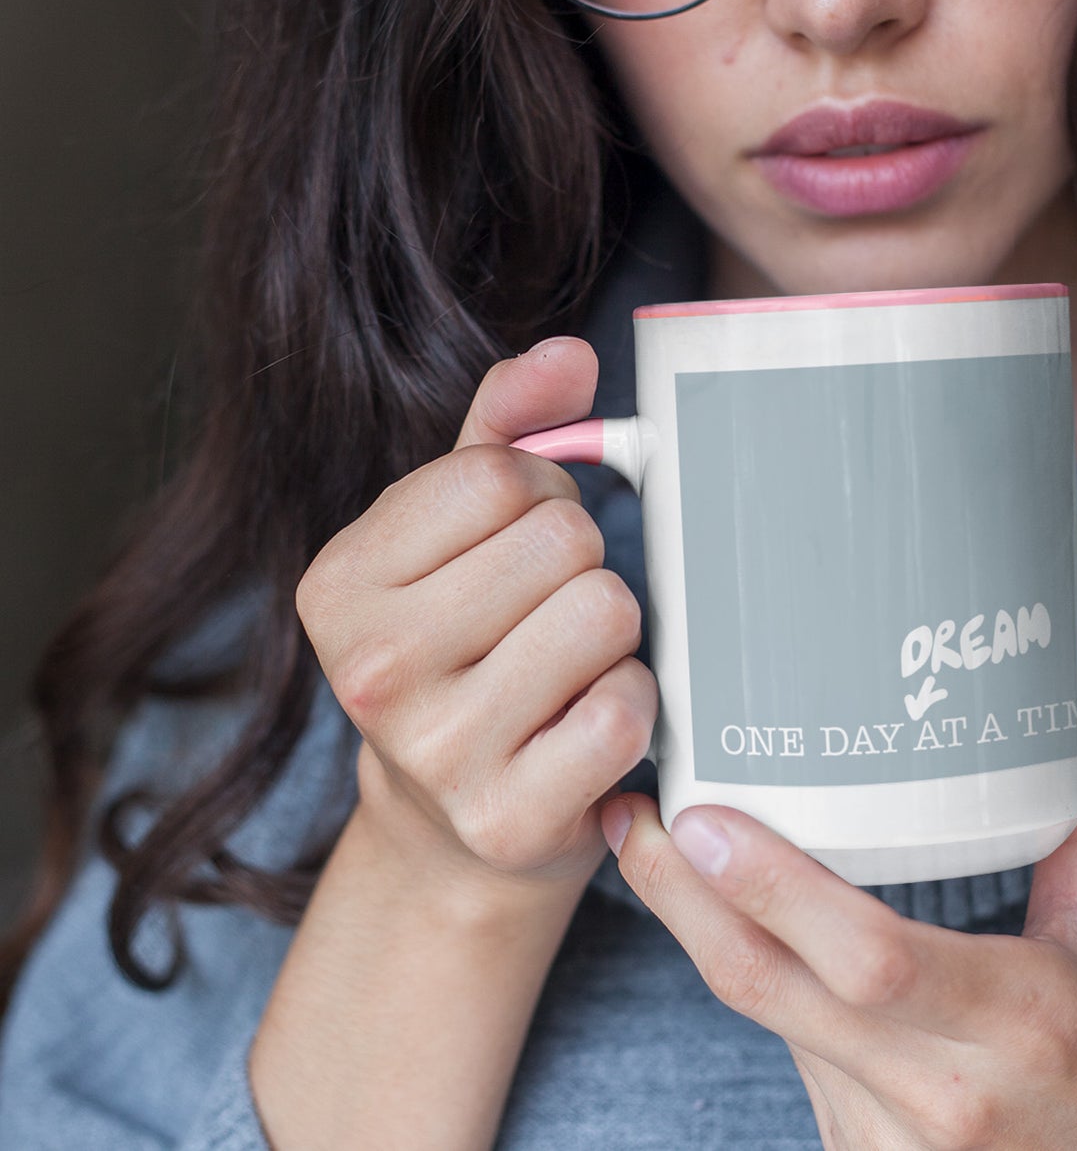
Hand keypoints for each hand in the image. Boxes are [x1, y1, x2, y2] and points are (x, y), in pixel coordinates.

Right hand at [296, 337, 656, 908]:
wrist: (452, 826)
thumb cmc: (464, 649)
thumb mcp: (455, 533)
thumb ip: (505, 428)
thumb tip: (570, 355)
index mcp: (340, 582)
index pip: (501, 475)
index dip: (542, 496)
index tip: (520, 546)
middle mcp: (371, 668)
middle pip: (564, 540)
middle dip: (580, 565)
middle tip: (546, 615)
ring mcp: (437, 751)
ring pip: (606, 611)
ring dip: (612, 634)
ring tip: (567, 668)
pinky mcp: (509, 817)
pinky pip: (627, 707)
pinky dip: (631, 706)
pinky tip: (584, 725)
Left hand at [601, 633, 1076, 1148]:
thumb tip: (1069, 665)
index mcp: (1021, 1020)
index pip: (870, 960)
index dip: (773, 890)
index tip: (699, 817)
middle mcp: (942, 1095)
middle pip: (770, 989)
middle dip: (680, 897)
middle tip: (630, 810)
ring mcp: (890, 1143)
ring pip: (763, 1019)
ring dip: (699, 931)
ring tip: (650, 842)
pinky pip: (785, 1050)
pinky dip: (751, 976)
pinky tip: (719, 916)